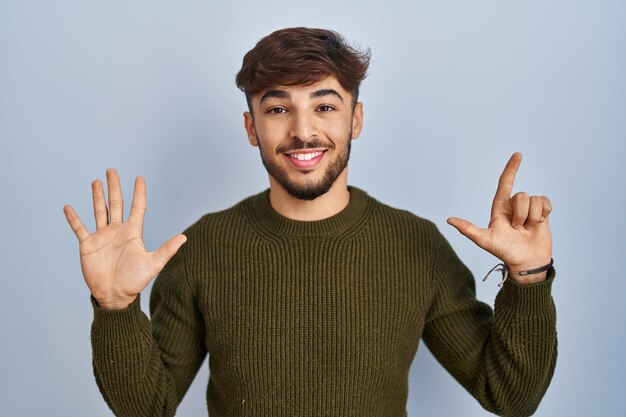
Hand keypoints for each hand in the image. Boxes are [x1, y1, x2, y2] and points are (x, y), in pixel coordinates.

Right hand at [63, 169, 186, 308]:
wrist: (115, 296)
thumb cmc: (135, 281)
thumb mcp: (153, 264)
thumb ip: (167, 250)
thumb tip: (184, 237)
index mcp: (133, 232)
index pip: (137, 207)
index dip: (139, 193)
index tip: (140, 178)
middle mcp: (117, 230)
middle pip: (116, 204)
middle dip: (114, 187)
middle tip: (112, 170)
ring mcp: (102, 237)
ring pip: (99, 211)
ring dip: (97, 197)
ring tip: (96, 181)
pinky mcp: (88, 245)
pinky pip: (79, 228)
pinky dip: (74, 219)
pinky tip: (68, 207)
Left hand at [447, 153, 552, 283]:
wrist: (527, 263)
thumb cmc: (504, 252)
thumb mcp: (485, 241)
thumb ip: (468, 229)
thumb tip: (449, 220)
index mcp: (499, 208)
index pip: (505, 183)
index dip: (511, 168)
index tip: (518, 154)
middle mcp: (514, 206)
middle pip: (521, 195)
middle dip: (520, 214)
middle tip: (517, 229)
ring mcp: (529, 210)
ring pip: (534, 200)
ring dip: (532, 218)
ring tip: (527, 230)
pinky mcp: (543, 213)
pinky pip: (546, 203)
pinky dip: (544, 214)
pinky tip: (539, 225)